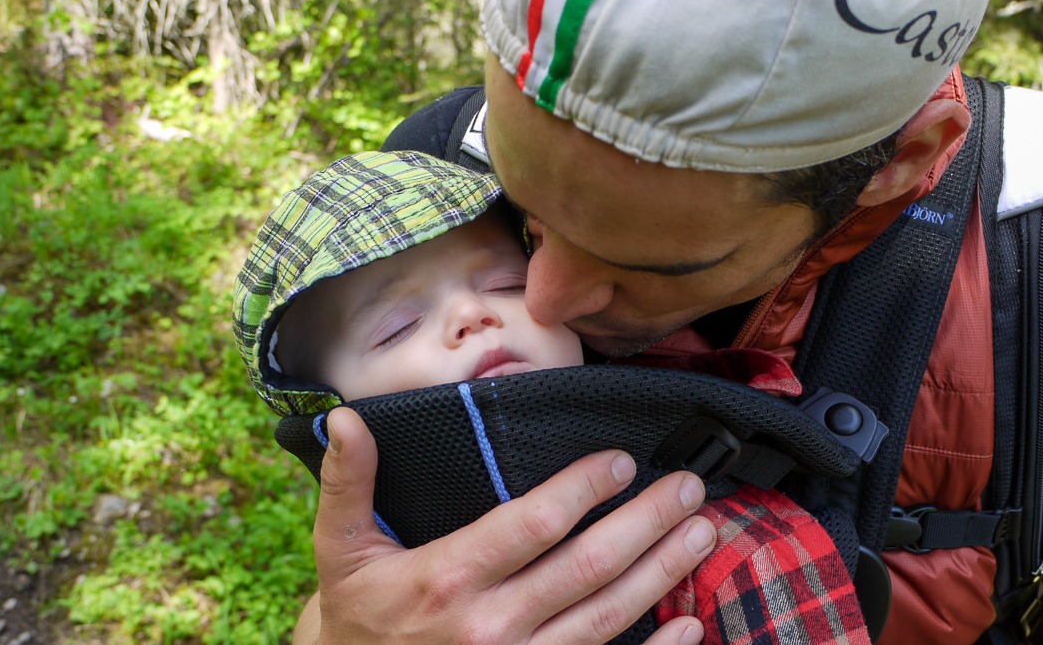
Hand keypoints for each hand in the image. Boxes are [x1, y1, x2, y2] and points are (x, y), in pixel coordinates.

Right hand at [300, 406, 716, 644]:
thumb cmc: (356, 614)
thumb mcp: (340, 548)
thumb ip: (347, 483)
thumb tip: (347, 419)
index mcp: (446, 578)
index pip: (532, 524)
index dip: (584, 489)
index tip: (622, 460)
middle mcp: (488, 627)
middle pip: (586, 569)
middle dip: (646, 523)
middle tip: (688, 488)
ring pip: (606, 618)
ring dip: (662, 573)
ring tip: (702, 532)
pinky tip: (691, 625)